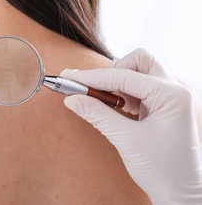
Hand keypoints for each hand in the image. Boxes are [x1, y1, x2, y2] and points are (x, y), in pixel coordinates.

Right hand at [61, 49, 201, 203]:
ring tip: (110, 105)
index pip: (124, 76)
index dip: (94, 78)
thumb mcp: (126, 140)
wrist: (181, 191)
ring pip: (139, 71)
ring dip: (119, 83)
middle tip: (94, 91)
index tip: (71, 80)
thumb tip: (72, 99)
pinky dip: (125, 93)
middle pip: (138, 61)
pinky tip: (121, 109)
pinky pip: (141, 86)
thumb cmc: (163, 170)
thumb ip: (98, 115)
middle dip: (113, 72)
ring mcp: (171, 95)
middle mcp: (174, 89)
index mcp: (172, 95)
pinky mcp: (165, 103)